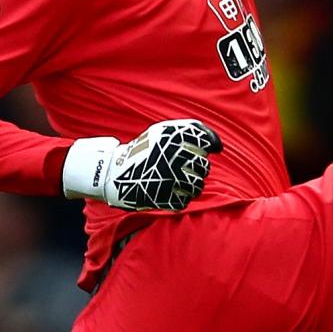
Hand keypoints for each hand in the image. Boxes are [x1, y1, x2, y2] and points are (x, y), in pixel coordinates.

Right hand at [63, 118, 221, 211]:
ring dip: (190, 184)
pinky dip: (181, 197)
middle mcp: (175, 156)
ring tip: (174, 180)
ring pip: (198, 185)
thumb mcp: (164, 131)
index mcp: (174, 137)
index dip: (207, 146)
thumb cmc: (144, 150)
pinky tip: (169, 190)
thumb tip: (219, 146)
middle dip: (195, 168)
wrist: (114, 173)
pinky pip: (187, 200)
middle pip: (204, 166)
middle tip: (178, 167)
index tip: (202, 151)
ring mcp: (172, 178)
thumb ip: (193, 131)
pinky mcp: (167, 198)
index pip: (206, 141)